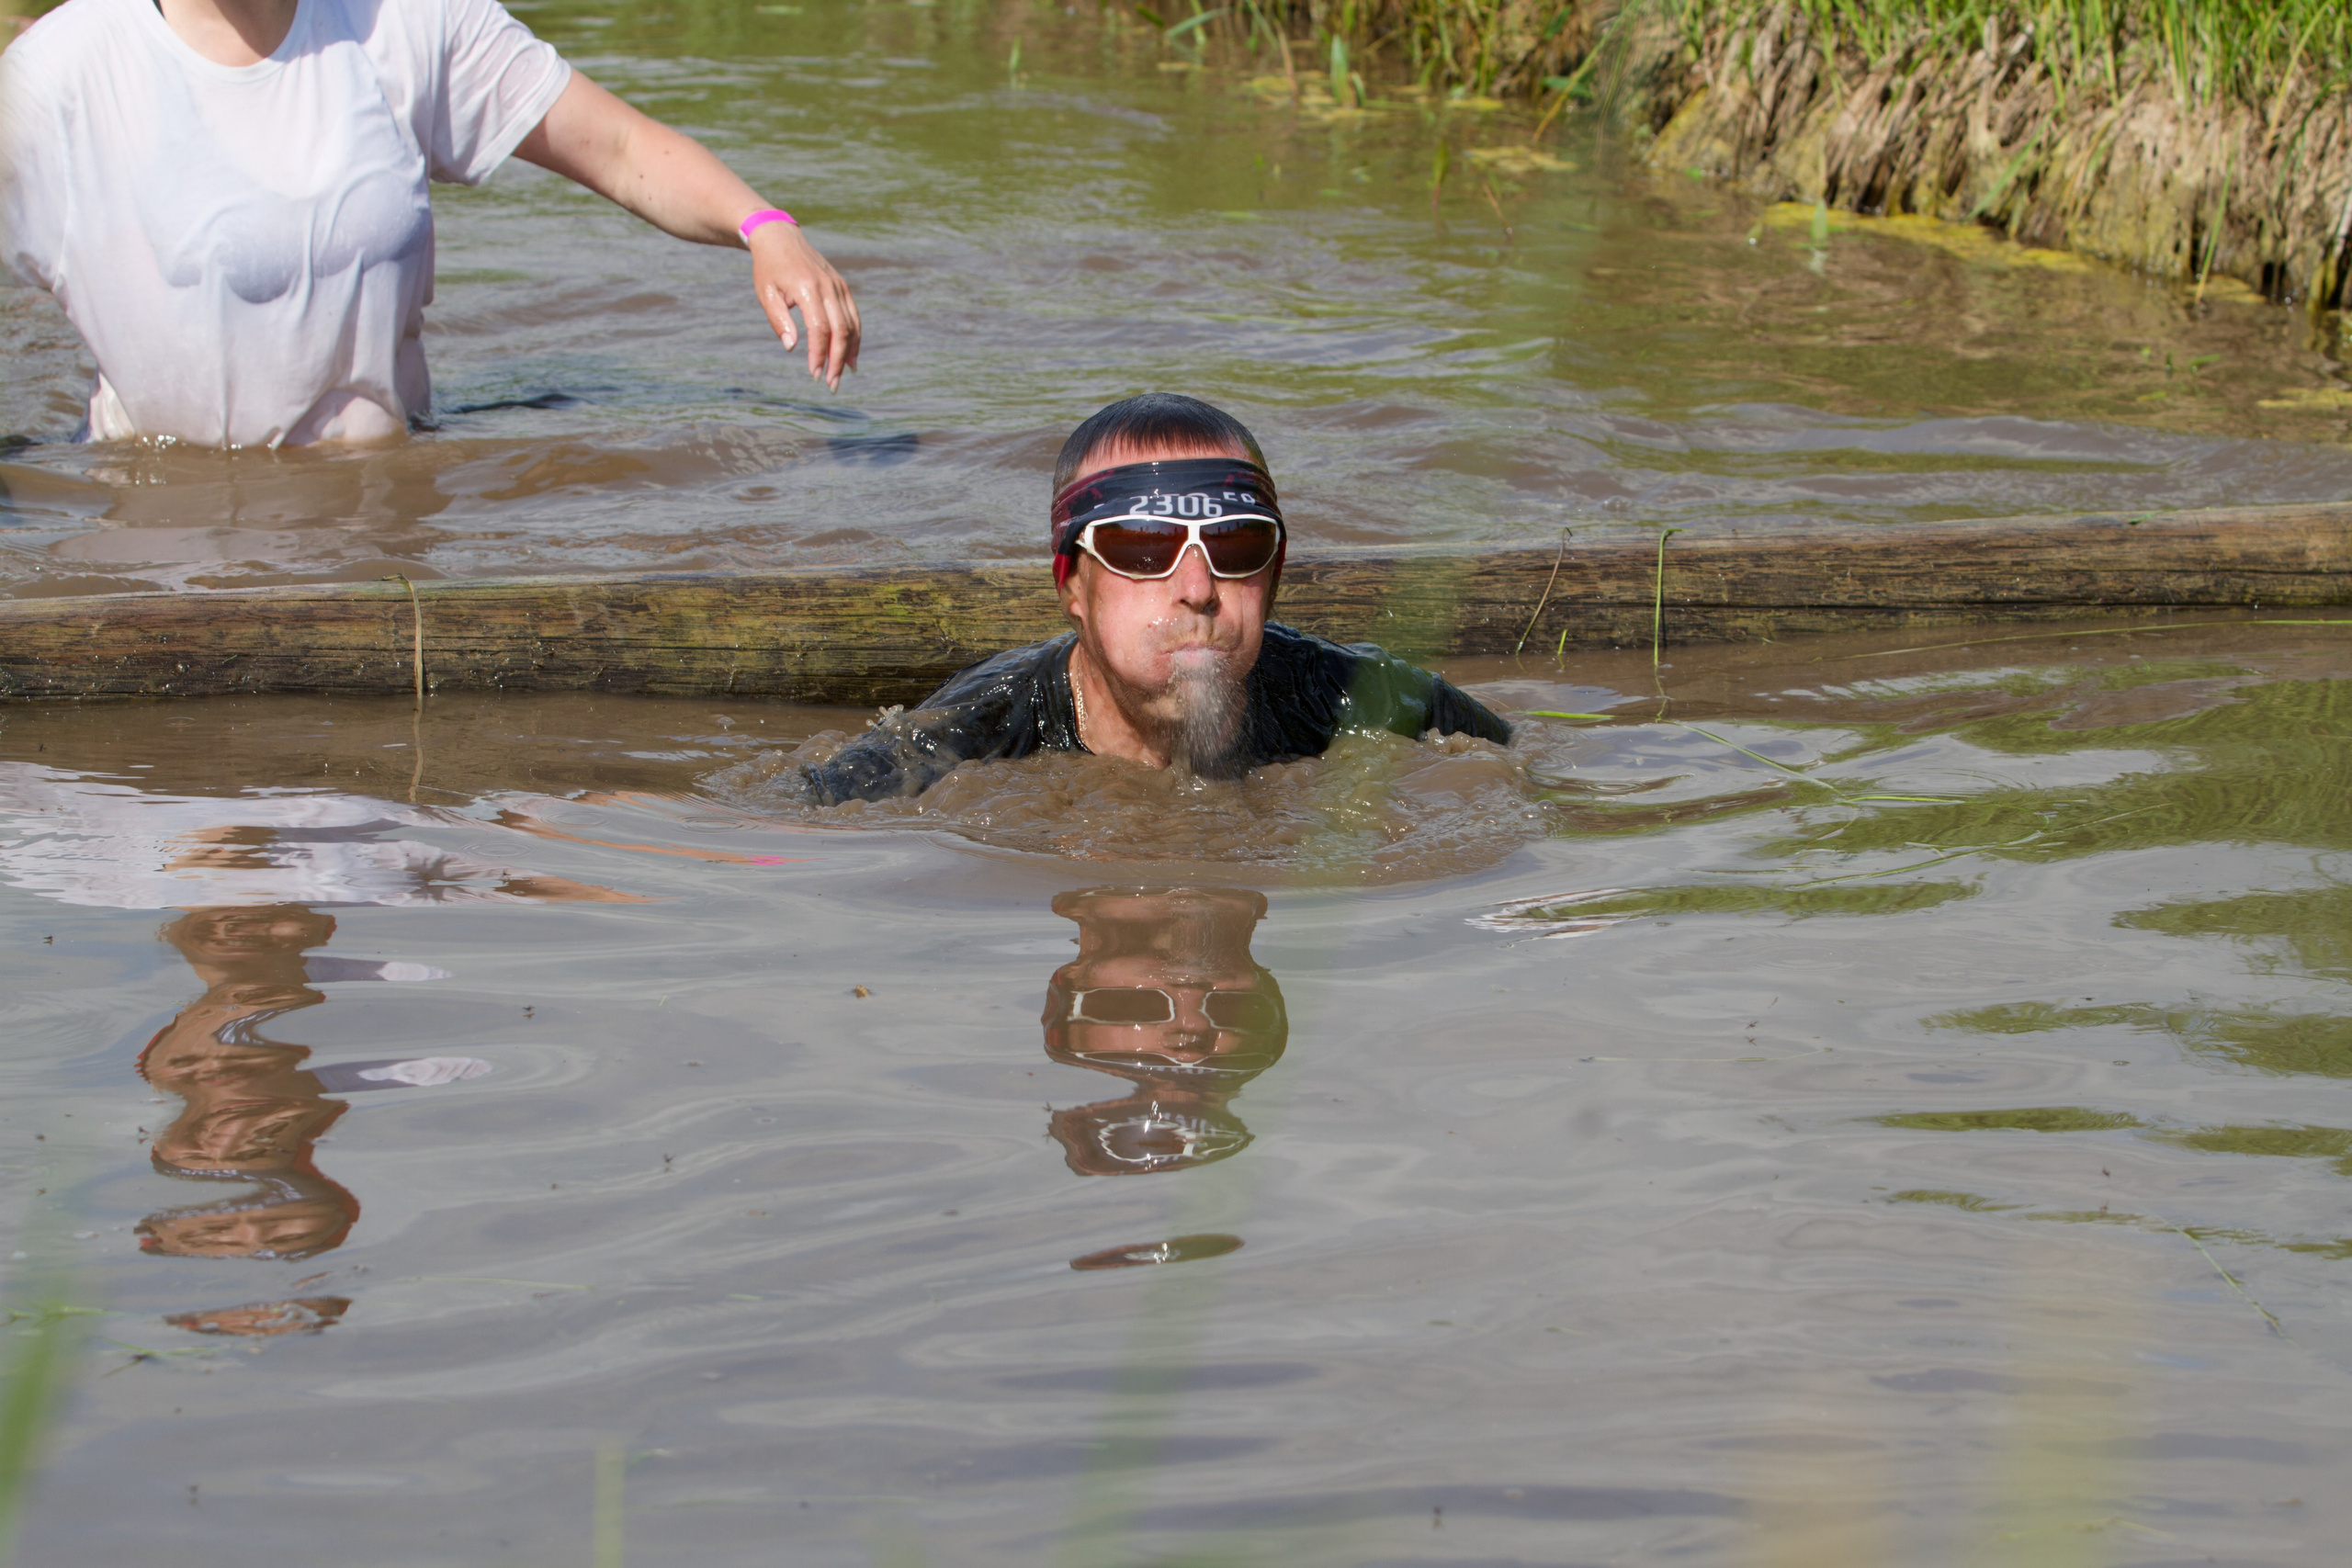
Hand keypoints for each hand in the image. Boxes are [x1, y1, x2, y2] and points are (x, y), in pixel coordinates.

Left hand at [749, 222, 860, 390]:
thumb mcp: (766, 294)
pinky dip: (855, 337)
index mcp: (807, 289)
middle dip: (836, 360)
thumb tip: (792, 348)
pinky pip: (853, 316)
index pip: (819, 329)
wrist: (780, 237)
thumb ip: (779, 321)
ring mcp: (838, 286)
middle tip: (831, 384)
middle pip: (841, 331)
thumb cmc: (768, 268)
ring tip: (843, 375)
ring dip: (849, 352)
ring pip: (852, 325)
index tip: (814, 375)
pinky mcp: (842, 286)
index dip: (819, 354)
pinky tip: (850, 356)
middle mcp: (828, 287)